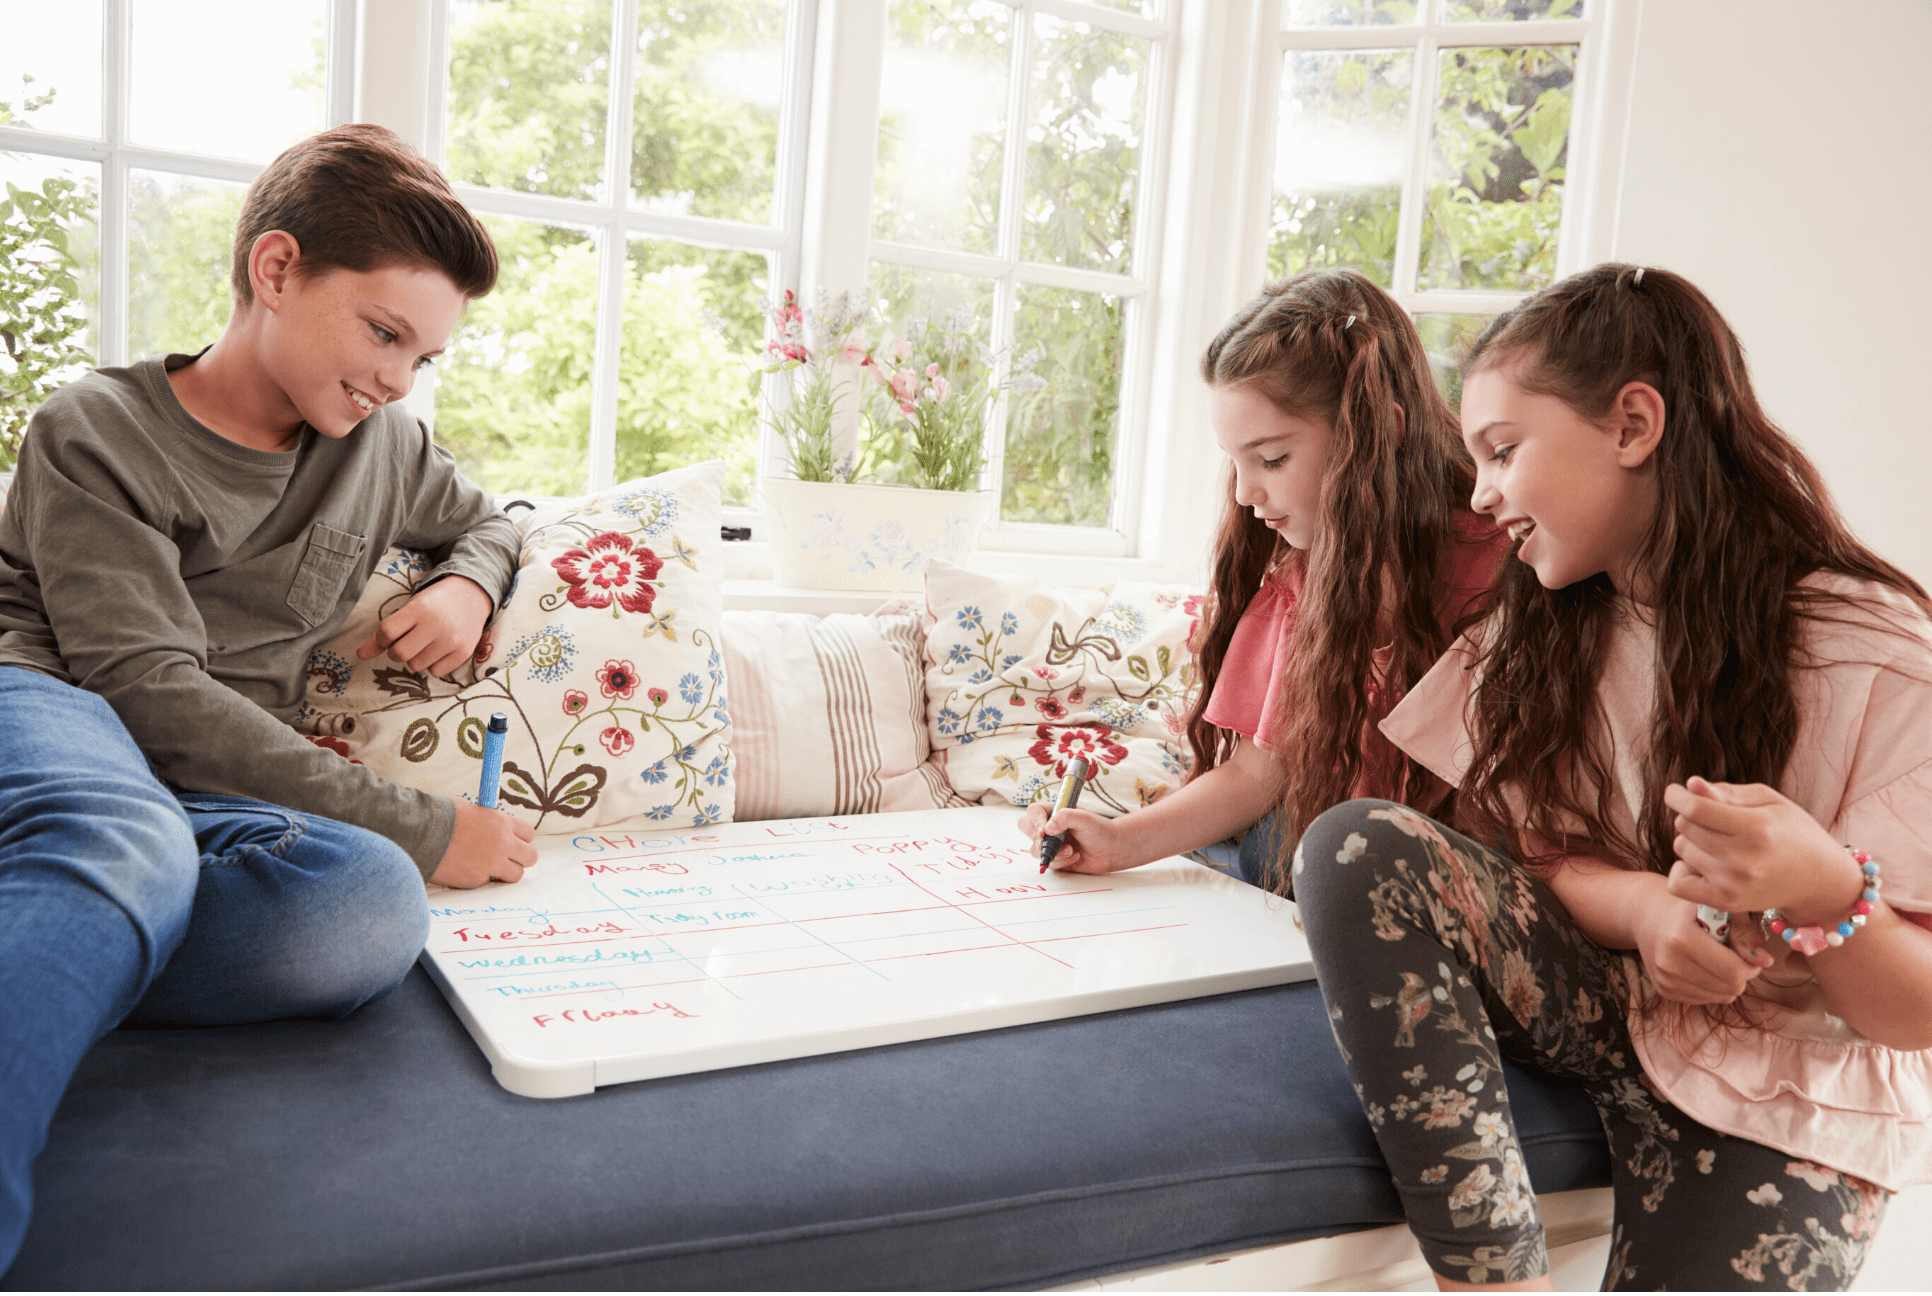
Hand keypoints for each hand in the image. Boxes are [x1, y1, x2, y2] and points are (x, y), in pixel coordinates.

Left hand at [357, 575, 492, 676]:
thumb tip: (359, 655)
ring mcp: (451, 640)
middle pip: (399, 654)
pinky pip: (435, 672)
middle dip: (396, 651)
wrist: (472, 595)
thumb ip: (383, 633)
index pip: (386, 632)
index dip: (382, 638)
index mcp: (418, 609)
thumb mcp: (408, 610)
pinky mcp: (463, 652)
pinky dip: (433, 664)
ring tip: (426, 644)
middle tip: (406, 642)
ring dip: (415, 658)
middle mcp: (435, 624)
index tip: (390, 635)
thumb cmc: (433, 604)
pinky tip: (440, 649)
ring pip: (416, 665)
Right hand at [430, 799, 536, 887]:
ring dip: (505, 873)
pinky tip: (465, 870)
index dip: (521, 840)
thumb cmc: (440, 817)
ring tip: (488, 868)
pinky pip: (487, 882)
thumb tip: (489, 824)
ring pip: (516, 875)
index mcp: (501, 822)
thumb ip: (486, 820)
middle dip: (520, 859)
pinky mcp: (477, 879)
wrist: (421, 834)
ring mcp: (491, 863)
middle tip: (506, 859)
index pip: (529, 834)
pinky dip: (479, 879)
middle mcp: (502, 843)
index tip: (512, 843)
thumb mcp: (469, 809)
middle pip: (530, 857)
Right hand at [1019, 801, 1136, 872]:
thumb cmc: (1101, 830)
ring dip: (1053, 852)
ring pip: (1034, 849)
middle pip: (1026, 828)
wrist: (1111, 850)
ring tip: (1072, 851)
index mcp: (1054, 811)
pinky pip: (1047, 862)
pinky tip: (1075, 857)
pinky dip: (1060, 862)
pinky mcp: (1055, 858)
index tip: (1045, 831)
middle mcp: (1049, 826)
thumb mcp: (1085, 819)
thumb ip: (1066, 817)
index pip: (1034, 812)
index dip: (1036, 821)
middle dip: (1038, 839)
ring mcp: (1051, 843)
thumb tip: (1047, 828)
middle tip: (1052, 843)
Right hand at [1634, 898, 1772, 1003]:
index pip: (1733, 971)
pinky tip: (1703, 966)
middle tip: (1736, 956)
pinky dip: (1713, 986)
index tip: (1750, 953)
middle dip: (1742, 974)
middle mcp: (1669, 962)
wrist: (1647, 915)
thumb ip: (1745, 933)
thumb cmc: (1689, 908)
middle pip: (1730, 988)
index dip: (1751, 965)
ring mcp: (1665, 979)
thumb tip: (1767, 961)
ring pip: (1721, 997)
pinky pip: (1706, 999)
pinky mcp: (1664, 990)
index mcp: (1681, 937)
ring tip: (1718, 959)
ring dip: (1728, 982)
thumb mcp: (1718, 908)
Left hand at [1663, 776, 1861, 921]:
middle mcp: (1743, 859)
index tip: (1674, 792)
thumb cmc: (1792, 832)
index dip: (1677, 796)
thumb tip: (1689, 785)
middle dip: (1692, 817)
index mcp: (1756, 829)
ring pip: (1681, 848)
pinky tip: (1701, 864)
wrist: (1820, 880)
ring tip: (1720, 843)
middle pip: (1685, 826)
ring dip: (1692, 841)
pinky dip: (1683, 869)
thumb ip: (1727, 792)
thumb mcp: (1769, 802)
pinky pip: (1677, 883)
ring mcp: (1732, 884)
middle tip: (1717, 822)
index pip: (1696, 809)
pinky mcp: (1725, 902)